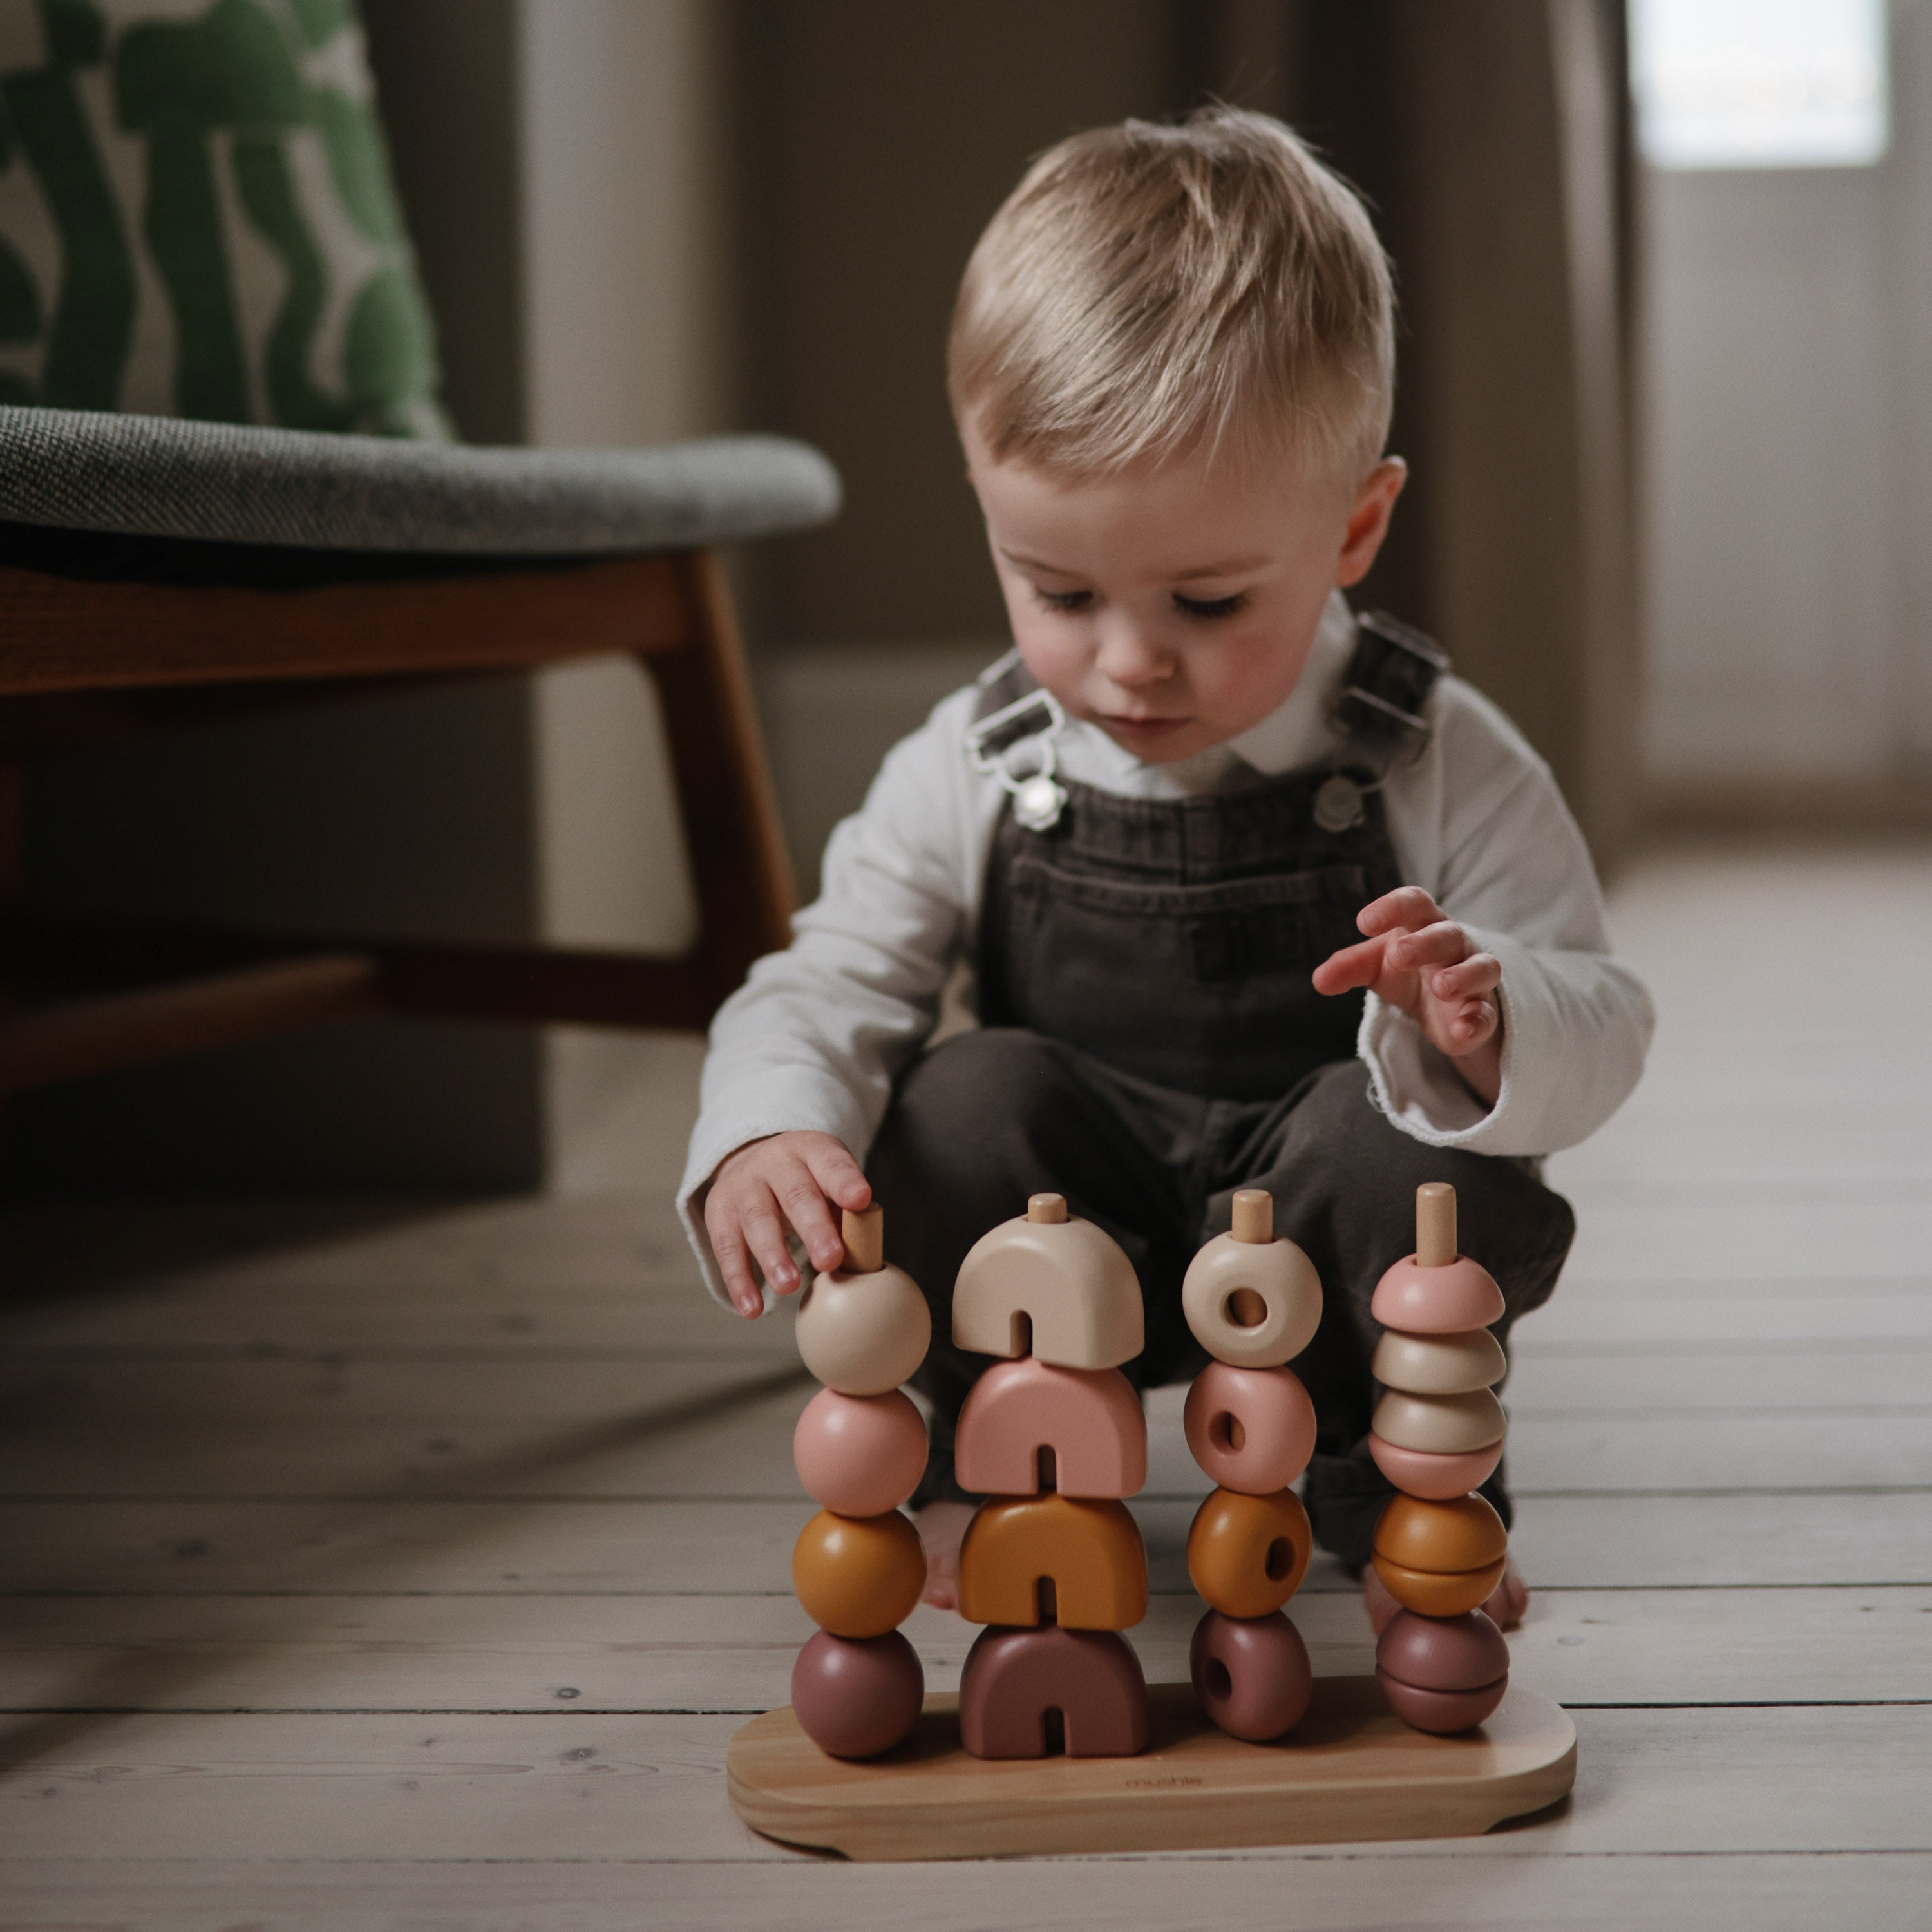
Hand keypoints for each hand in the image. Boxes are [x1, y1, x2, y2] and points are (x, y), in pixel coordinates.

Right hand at [704, 1131, 871, 1317]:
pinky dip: (739, 1281)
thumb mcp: (829, 1184)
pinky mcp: (719, 1212)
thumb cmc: (808, 1183)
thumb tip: (862, 1258)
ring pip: (757, 1220)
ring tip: (789, 1286)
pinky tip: (753, 1308)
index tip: (861, 1200)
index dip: (845, 1181)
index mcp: (812, 1151)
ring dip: (773, 1255)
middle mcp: (775, 1162)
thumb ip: (846, 1214)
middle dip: (813, 1228)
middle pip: (795, 1195)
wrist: (754, 1162)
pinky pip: (727, 1248)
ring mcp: (743, 1186)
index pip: (831, 1163)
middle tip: (830, 1260)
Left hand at [1311, 886, 1503, 1103]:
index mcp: (1423, 923)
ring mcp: (1473, 977)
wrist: (1442, 1002)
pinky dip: (1477, 1021)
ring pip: (1480, 967)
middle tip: (1399, 954)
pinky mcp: (1482, 1012)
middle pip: (1448, 934)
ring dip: (1462, 976)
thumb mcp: (1375, 964)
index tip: (1365, 922)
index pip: (1415, 903)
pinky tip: (1463, 1030)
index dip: (1393, 907)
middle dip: (1425, 943)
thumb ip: (1348, 967)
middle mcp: (1454, 944)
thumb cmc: (1406, 967)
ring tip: (1441, 987)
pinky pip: (1486, 1013)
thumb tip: (1319, 980)